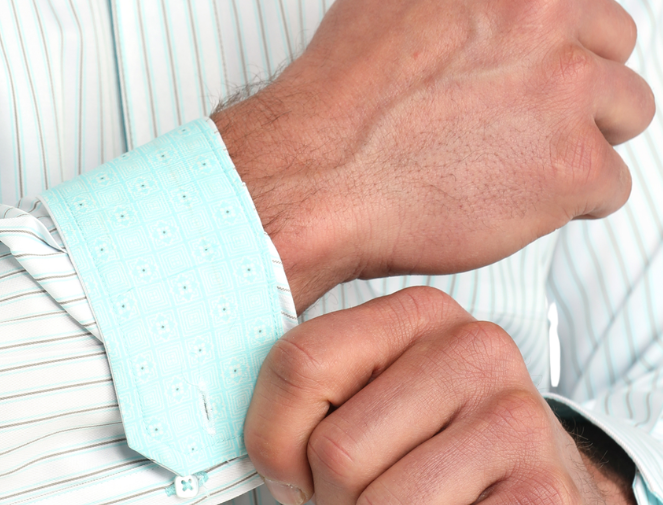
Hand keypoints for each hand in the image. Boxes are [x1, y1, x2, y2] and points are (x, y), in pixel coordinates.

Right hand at [213, 0, 653, 312]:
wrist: (316, 176)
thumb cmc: (337, 100)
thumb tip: (494, 1)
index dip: (567, 18)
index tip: (552, 45)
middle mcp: (536, 6)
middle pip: (612, 38)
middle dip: (575, 78)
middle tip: (522, 111)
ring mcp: (562, 83)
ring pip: (628, 108)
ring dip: (583, 134)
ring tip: (518, 156)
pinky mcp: (572, 162)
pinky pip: (613, 182)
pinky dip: (572, 197)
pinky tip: (516, 194)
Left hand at [244, 287, 633, 503]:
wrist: (533, 490)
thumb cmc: (431, 448)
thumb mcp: (372, 396)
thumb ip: (314, 391)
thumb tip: (253, 436)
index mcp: (419, 312)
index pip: (299, 364)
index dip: (275, 438)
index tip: (296, 465)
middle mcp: (473, 347)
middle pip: (334, 448)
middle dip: (329, 497)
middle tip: (362, 494)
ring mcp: (515, 415)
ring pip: (372, 504)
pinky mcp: (544, 489)